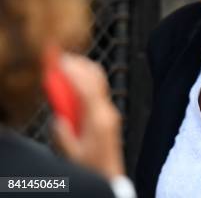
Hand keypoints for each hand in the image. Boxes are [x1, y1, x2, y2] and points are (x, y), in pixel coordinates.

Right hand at [52, 53, 124, 179]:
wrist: (110, 175)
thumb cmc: (93, 167)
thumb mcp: (73, 154)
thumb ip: (64, 135)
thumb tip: (57, 117)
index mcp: (99, 120)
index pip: (87, 90)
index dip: (74, 73)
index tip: (61, 62)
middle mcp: (108, 111)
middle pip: (97, 80)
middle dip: (80, 65)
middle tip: (62, 57)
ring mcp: (110, 111)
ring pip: (99, 83)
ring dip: (84, 70)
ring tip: (68, 63)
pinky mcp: (108, 113)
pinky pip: (98, 90)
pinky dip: (86, 80)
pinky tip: (75, 79)